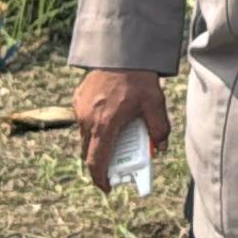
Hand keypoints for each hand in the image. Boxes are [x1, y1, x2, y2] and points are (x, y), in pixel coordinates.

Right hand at [72, 68, 168, 190]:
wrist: (121, 51)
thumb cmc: (138, 78)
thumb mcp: (155, 105)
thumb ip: (159, 129)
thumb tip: (160, 147)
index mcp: (105, 125)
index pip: (96, 162)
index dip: (100, 178)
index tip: (107, 187)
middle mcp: (88, 119)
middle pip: (88, 152)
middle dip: (100, 163)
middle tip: (114, 165)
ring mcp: (80, 109)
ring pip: (85, 137)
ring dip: (96, 144)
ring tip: (114, 139)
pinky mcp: (77, 99)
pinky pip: (83, 120)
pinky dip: (93, 126)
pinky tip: (109, 118)